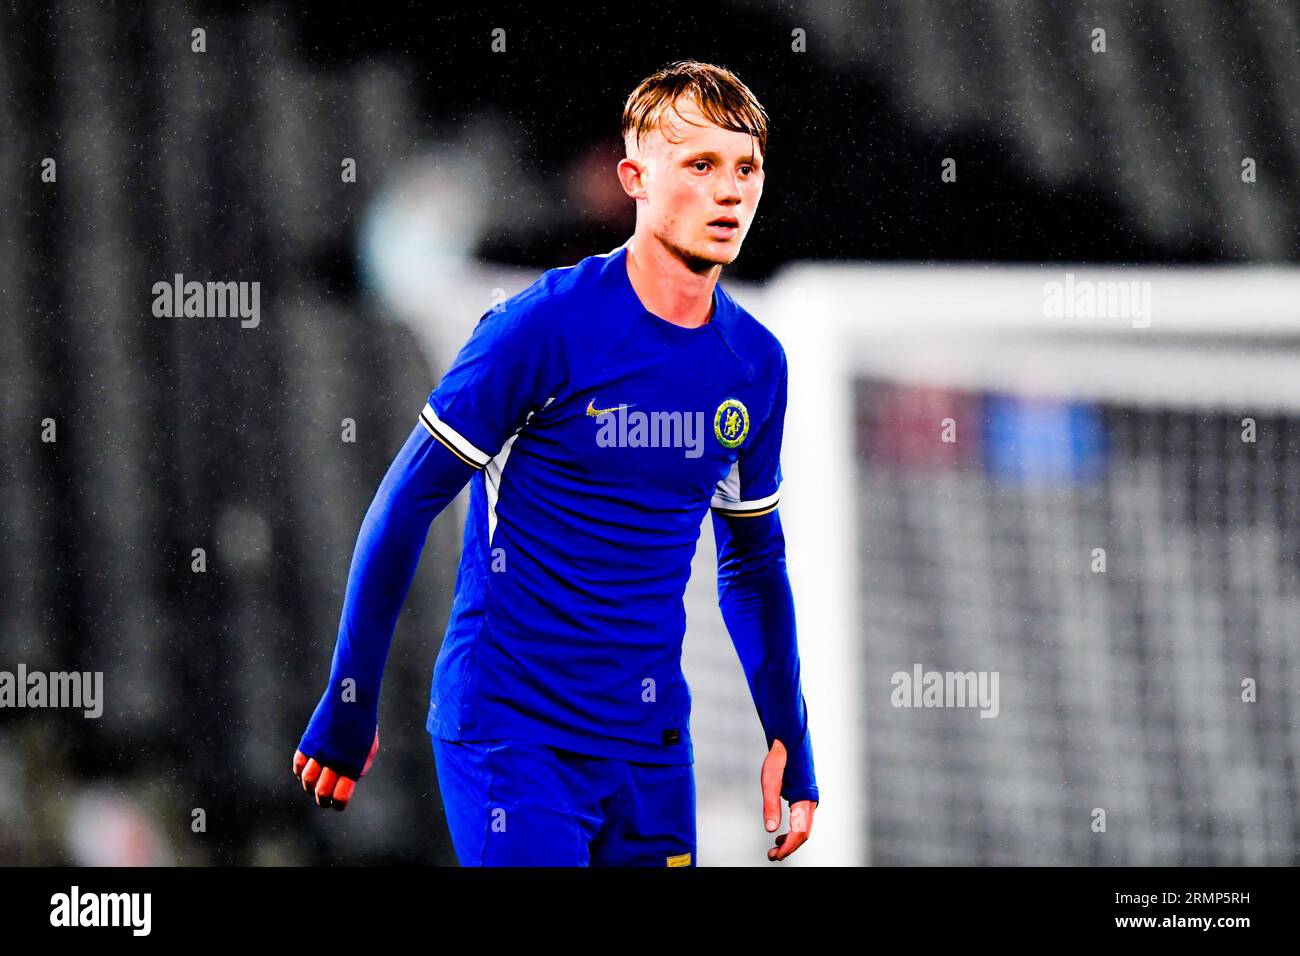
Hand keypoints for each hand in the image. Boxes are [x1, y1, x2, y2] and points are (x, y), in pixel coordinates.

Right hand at [293, 728, 379, 811]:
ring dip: (309, 786)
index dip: (338, 804)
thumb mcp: (369, 745)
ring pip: (307, 781)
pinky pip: (298, 764)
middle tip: (323, 798)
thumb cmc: (363, 722)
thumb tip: (351, 779)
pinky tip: (305, 770)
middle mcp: (335, 762)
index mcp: (353, 766)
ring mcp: (319, 752)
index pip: (340, 797)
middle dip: (322, 800)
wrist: (350, 698)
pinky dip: (299, 771)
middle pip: (322, 793)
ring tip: (313, 785)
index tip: (337, 803)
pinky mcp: (308, 742)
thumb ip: (361, 765)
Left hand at [760, 737, 816, 860]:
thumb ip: (771, 804)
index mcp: (805, 798)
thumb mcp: (770, 779)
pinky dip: (793, 830)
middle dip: (789, 847)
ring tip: (775, 848)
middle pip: (804, 833)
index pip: (800, 832)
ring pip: (804, 827)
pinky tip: (780, 833)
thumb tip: (770, 830)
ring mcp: (809, 799)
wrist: (790, 737)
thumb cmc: (780, 755)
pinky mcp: (805, 796)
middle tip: (772, 855)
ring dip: (791, 840)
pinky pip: (802, 820)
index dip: (788, 847)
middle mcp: (810, 801)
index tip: (774, 855)